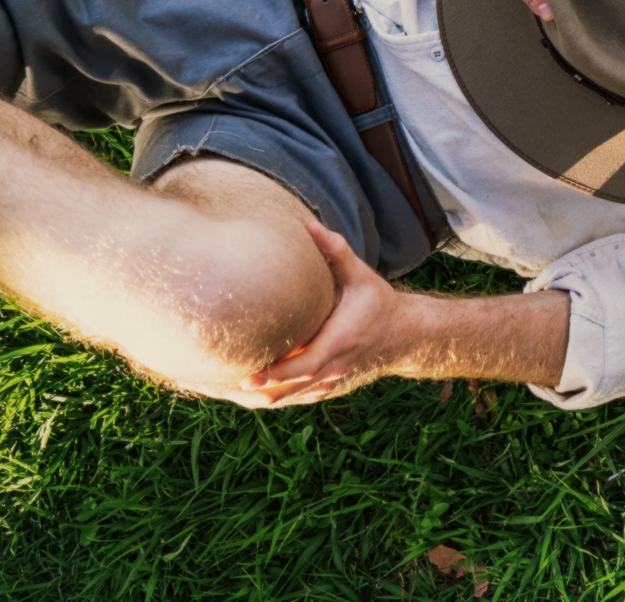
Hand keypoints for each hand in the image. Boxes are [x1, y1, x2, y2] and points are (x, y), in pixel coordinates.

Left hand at [235, 221, 404, 407]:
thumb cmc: (377, 302)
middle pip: (291, 390)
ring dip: (260, 398)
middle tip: (220, 387)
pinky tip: (248, 394)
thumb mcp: (361, 276)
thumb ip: (336, 252)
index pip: (305, 365)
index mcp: (340, 340)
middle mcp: (335, 366)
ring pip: (290, 398)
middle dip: (256, 392)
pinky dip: (273, 398)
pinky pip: (296, 398)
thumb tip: (308, 226)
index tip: (246, 378)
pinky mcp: (327, 386)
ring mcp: (331, 381)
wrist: (403, 334)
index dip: (276, 375)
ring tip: (224, 392)